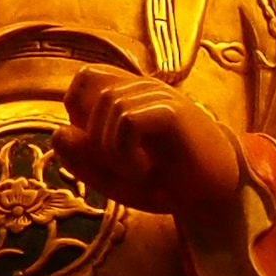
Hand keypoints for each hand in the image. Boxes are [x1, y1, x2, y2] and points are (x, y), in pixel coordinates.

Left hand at [56, 66, 247, 220]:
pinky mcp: (173, 111)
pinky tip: (144, 170)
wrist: (215, 197)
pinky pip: (128, 122)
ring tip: (137, 172)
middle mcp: (146, 88)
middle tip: (121, 169)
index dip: (79, 111)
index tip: (102, 147)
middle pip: (92, 95)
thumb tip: (60, 132)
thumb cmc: (167, 182)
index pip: (86, 79)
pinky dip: (126, 153)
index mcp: (132, 94)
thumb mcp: (112, 176)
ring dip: (111, 152)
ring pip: (109, 108)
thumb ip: (80, 158)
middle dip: (93, 142)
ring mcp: (161, 96)